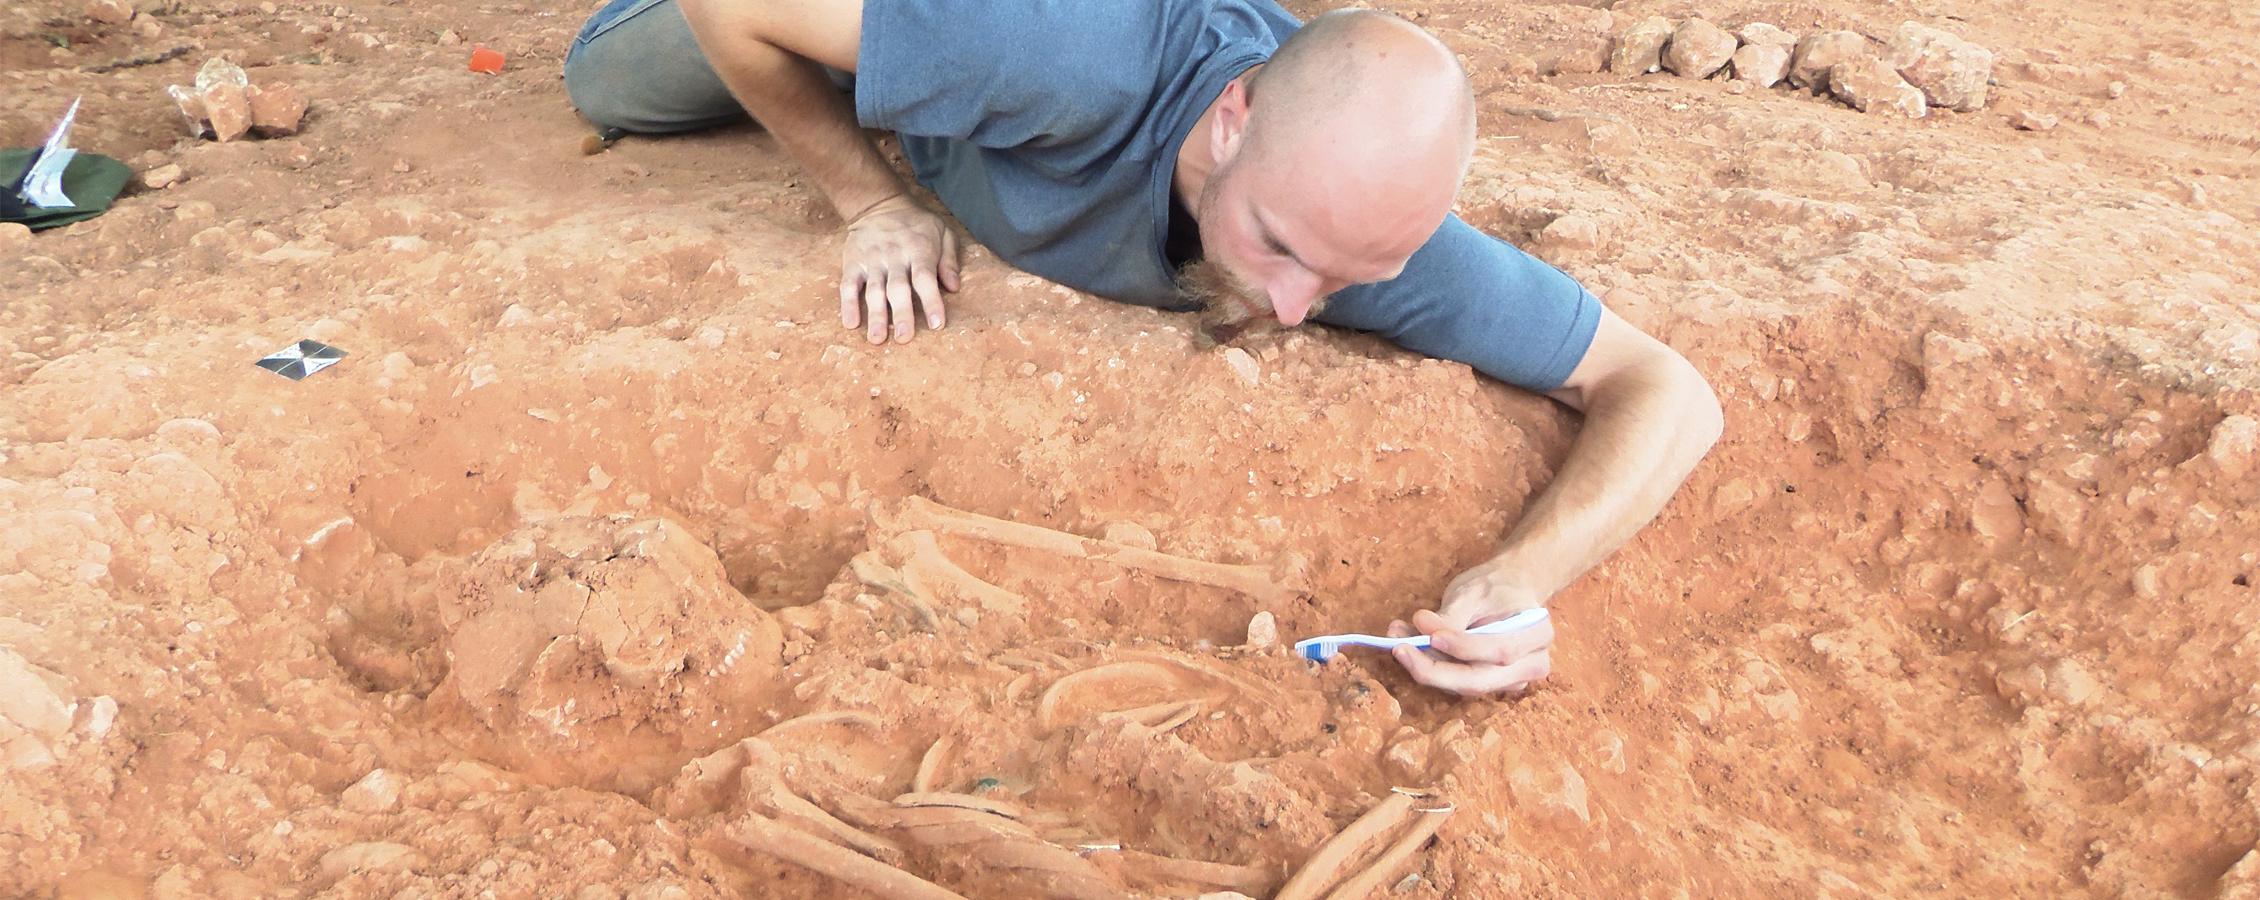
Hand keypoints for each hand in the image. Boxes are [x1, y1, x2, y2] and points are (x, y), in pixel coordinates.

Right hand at [840, 194, 960, 343]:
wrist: (878, 204)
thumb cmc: (916, 223)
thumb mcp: (942, 231)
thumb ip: (949, 259)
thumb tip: (954, 287)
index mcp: (919, 251)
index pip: (926, 279)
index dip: (932, 302)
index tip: (937, 325)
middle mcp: (895, 258)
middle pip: (899, 289)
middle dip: (902, 314)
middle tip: (904, 338)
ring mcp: (872, 261)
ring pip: (873, 291)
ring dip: (875, 315)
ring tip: (877, 339)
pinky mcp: (853, 263)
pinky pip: (848, 285)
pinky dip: (848, 304)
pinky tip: (850, 323)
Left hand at [1388, 564, 1553, 696]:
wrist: (1511, 588)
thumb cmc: (1495, 586)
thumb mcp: (1474, 590)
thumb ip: (1451, 614)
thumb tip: (1421, 627)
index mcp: (1537, 633)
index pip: (1499, 650)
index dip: (1463, 648)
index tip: (1431, 636)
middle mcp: (1532, 665)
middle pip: (1479, 680)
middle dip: (1435, 670)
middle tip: (1399, 649)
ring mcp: (1512, 680)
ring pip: (1464, 686)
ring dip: (1427, 667)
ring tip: (1397, 637)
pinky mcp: (1490, 685)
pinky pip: (1459, 683)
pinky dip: (1432, 667)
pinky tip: (1408, 645)